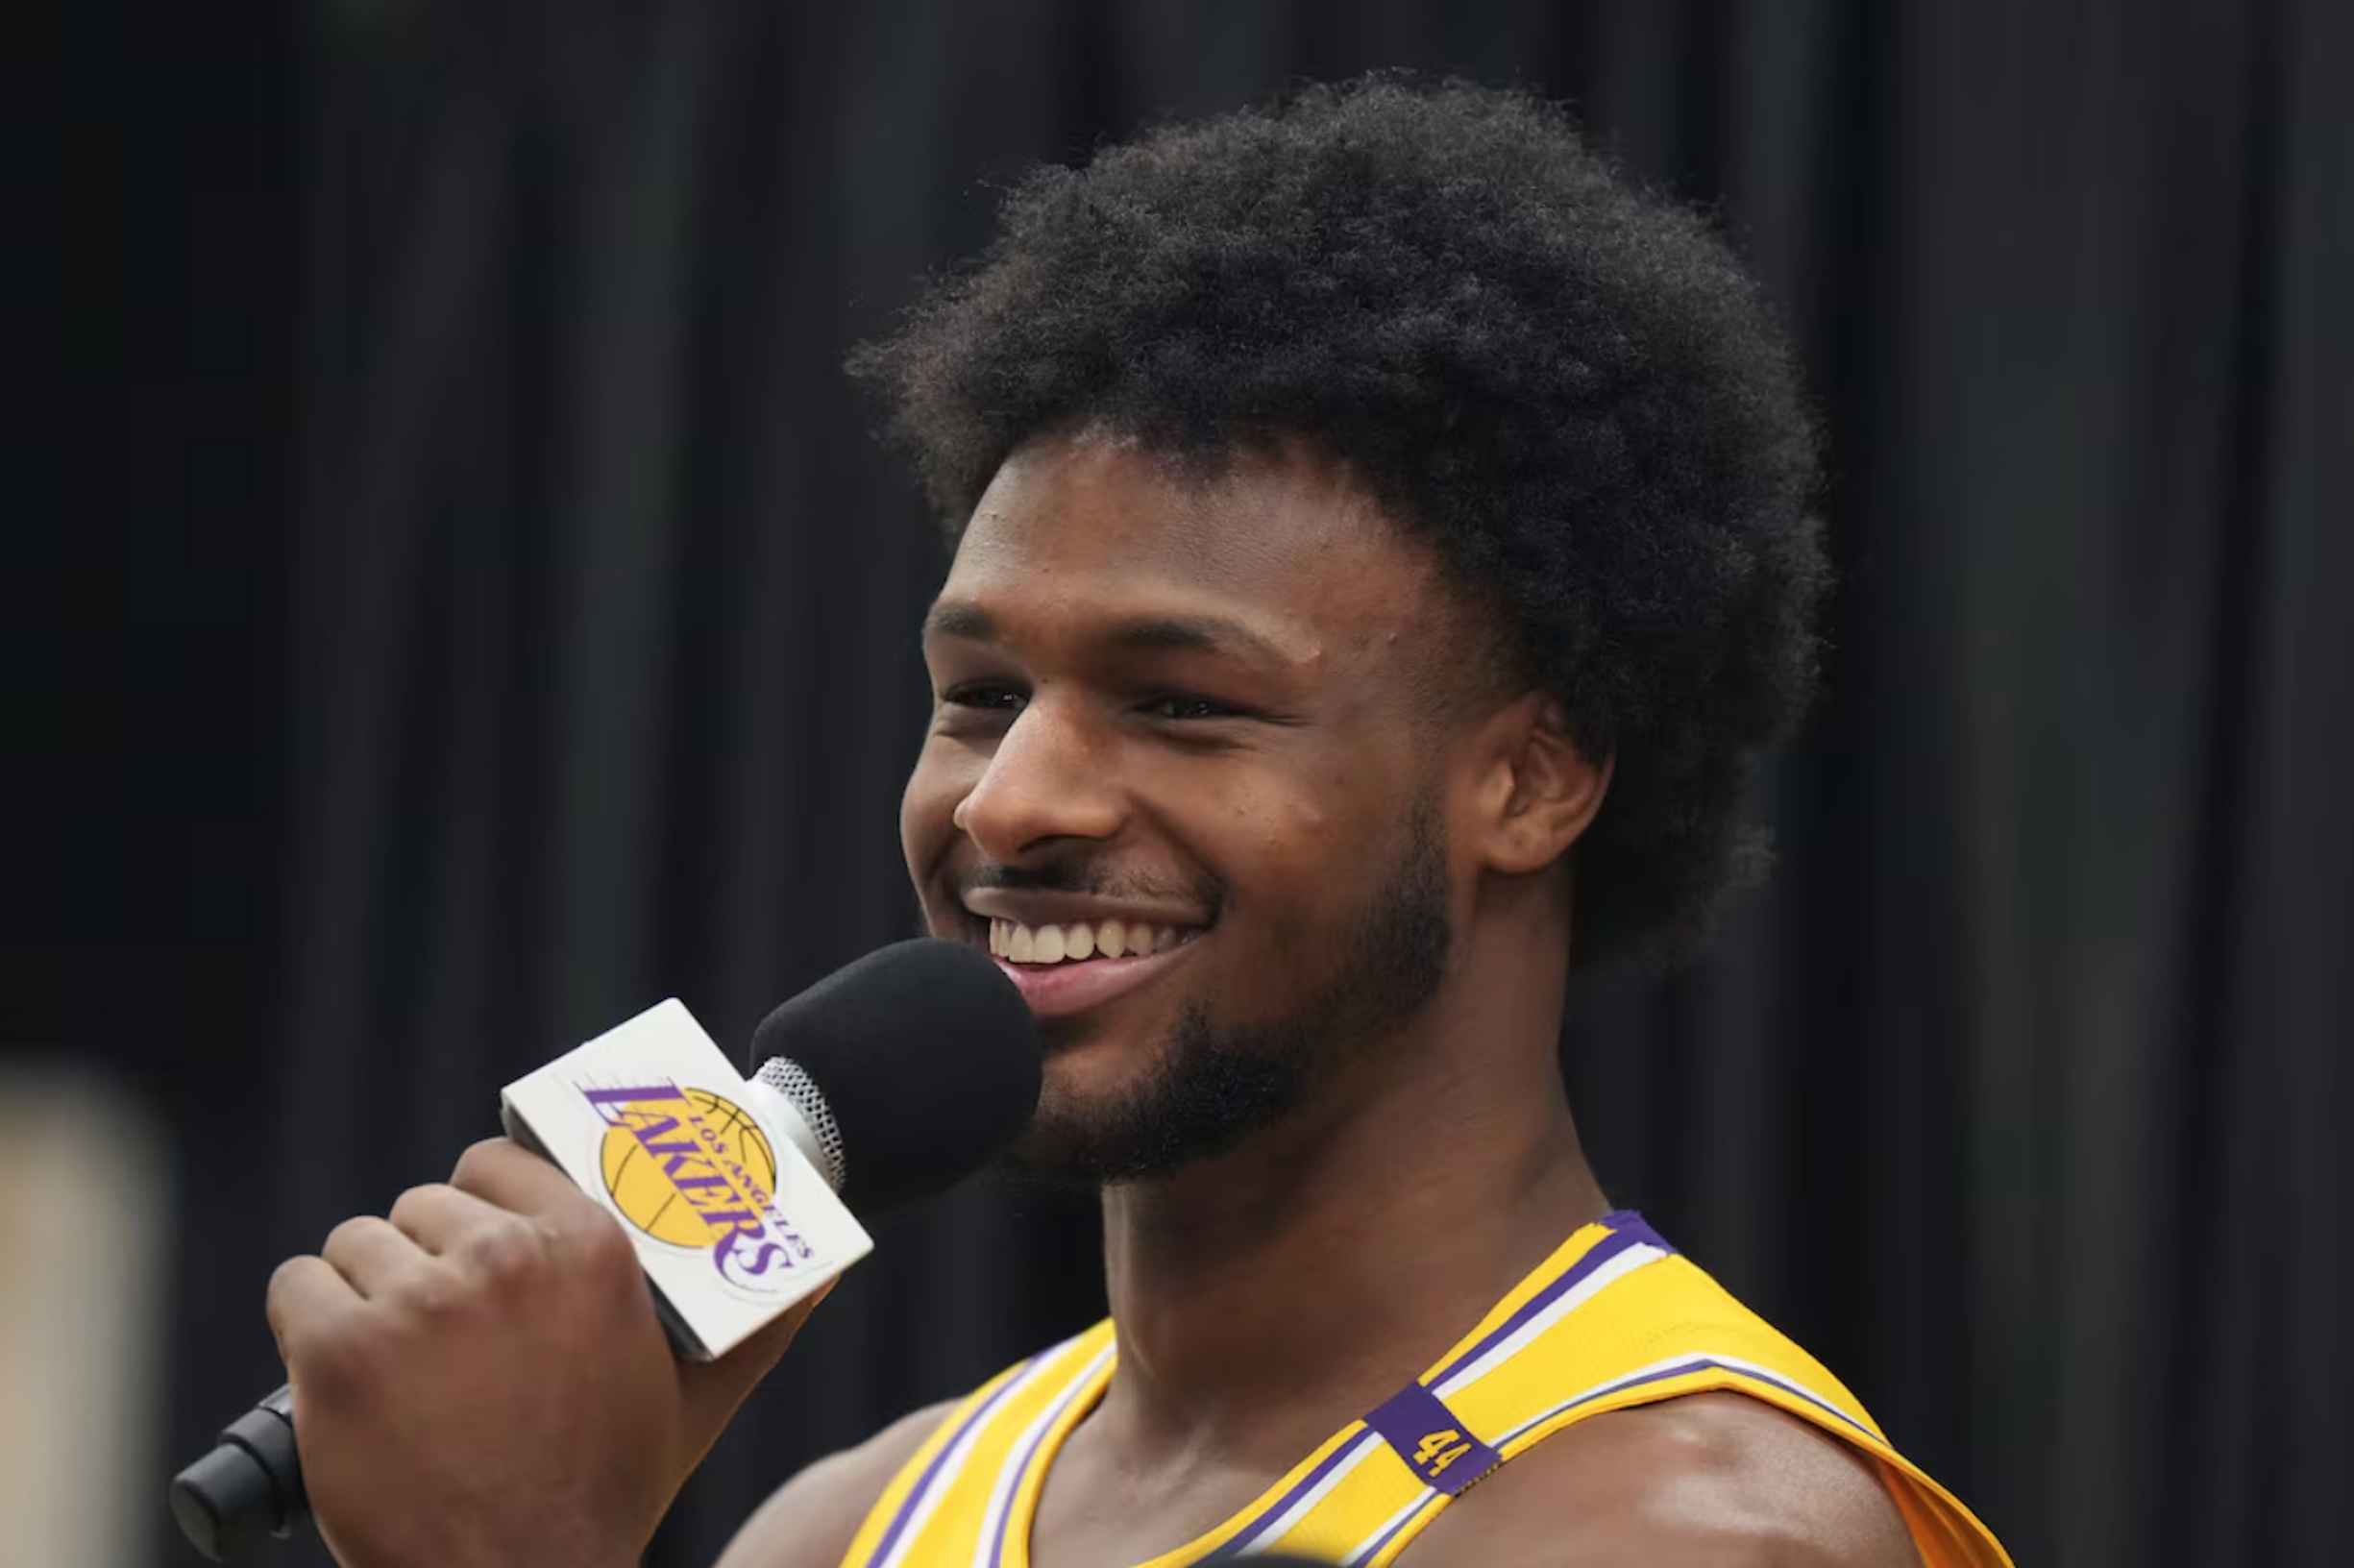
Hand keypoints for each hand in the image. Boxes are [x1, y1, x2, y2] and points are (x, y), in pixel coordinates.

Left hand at [267, 1137, 826, 1567]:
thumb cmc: (602, 1493)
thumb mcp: (692, 1402)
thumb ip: (758, 1327)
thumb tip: (821, 1276)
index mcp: (590, 1248)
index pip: (494, 1162)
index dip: (477, 1203)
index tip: (473, 1244)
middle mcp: (503, 1258)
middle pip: (421, 1206)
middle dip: (422, 1260)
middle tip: (440, 1335)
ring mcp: (417, 1302)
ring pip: (356, 1244)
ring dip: (364, 1293)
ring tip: (395, 1364)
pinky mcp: (339, 1352)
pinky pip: (297, 1288)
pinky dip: (307, 1326)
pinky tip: (340, 1376)